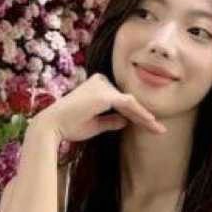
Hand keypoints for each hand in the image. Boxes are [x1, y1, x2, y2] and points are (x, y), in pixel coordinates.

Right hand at [31, 73, 165, 143]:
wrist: (52, 126)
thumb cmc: (70, 125)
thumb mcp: (95, 124)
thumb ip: (111, 121)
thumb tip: (127, 121)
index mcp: (97, 85)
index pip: (121, 100)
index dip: (137, 114)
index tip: (150, 126)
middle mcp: (100, 81)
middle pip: (128, 100)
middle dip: (144, 116)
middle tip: (160, 129)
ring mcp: (103, 87)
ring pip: (131, 103)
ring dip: (145, 117)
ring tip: (159, 129)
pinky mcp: (105, 95)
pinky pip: (128, 104)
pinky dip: (140, 114)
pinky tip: (151, 123)